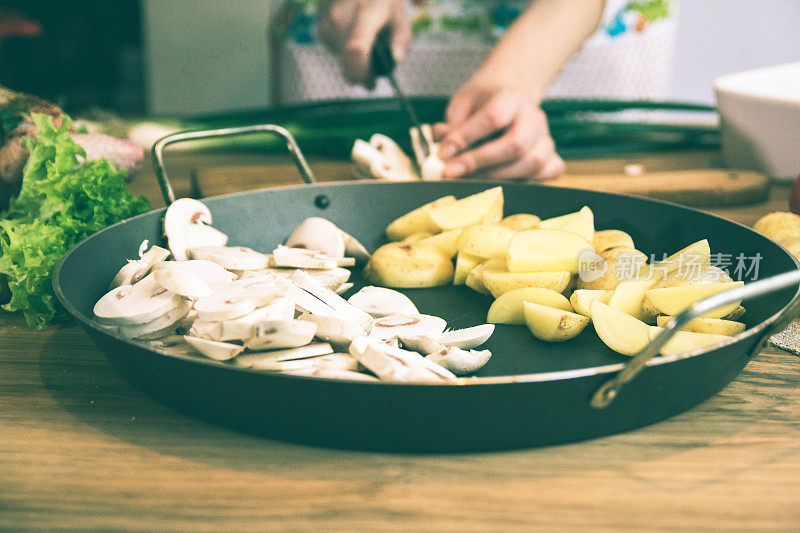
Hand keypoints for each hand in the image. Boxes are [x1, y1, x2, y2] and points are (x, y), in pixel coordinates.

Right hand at [318, 0, 410, 87]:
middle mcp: (340, 19)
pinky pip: (334, 48)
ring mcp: (326, 23)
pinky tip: (353, 30)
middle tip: (373, 69)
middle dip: (361, 72)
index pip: (356, 50)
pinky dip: (345, 48)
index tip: (371, 83)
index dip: (362, 74)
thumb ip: (400, 39)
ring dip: (354, 58)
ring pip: (341, 58)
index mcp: (364, 14)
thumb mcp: (398, 14)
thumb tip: (395, 60)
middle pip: (347, 63)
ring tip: (365, 37)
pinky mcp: (320, 26)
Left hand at [432, 84, 564, 179]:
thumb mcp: (462, 105)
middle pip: (515, 145)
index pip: (492, 118)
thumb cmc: (482, 103)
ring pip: (531, 163)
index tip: (444, 153)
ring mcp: (546, 138)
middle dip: (480, 162)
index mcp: (511, 97)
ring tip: (470, 179)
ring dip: (498, 177)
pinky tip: (502, 182)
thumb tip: (440, 150)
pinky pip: (547, 172)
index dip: (466, 138)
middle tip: (452, 172)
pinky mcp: (551, 156)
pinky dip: (527, 181)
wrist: (508, 97)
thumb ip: (452, 127)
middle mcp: (533, 117)